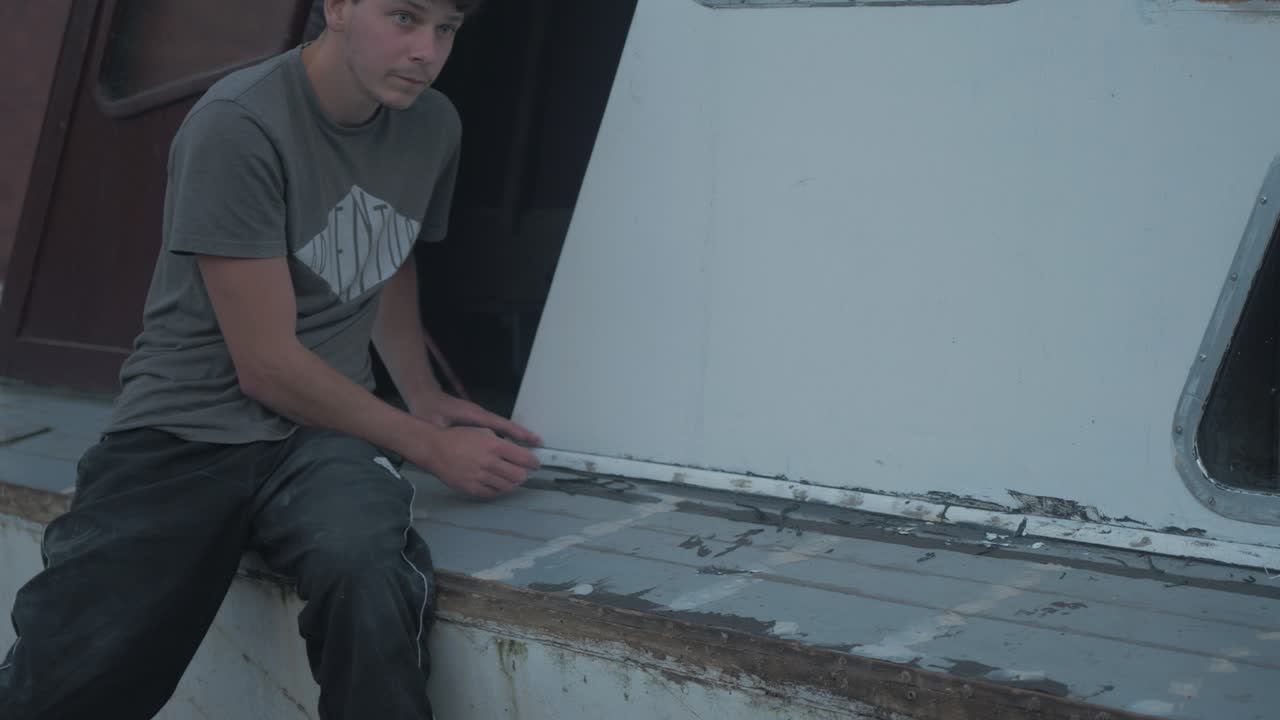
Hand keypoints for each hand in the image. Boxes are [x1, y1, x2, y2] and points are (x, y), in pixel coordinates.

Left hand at [412, 391, 541, 446]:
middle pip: (506, 426)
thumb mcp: (435, 423)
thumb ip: (448, 433)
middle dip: (522, 435)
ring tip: (527, 450)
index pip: (501, 424)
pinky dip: (504, 436)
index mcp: (473, 415)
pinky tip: (507, 447)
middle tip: (537, 446)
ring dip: (514, 437)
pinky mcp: (474, 419)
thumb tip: (457, 443)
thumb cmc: (428, 409)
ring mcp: (478, 416)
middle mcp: (479, 414)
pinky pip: (493, 428)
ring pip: (501, 427)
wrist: (423, 395)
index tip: (532, 439)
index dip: (517, 433)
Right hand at [414, 425, 540, 497]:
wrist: (435, 449)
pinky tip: (495, 483)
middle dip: (523, 474)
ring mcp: (480, 477)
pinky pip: (492, 493)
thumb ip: (502, 441)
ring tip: (509, 478)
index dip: (533, 462)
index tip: (535, 464)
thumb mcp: (483, 431)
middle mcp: (489, 462)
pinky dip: (497, 489)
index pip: (523, 458)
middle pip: (518, 476)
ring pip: (507, 486)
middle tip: (522, 472)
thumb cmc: (458, 438)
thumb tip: (518, 451)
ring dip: (511, 483)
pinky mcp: (471, 488)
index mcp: (494, 446)